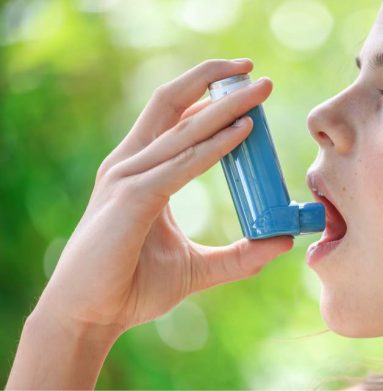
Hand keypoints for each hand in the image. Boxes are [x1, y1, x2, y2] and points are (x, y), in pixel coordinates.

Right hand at [35, 58, 293, 333]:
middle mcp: (131, 165)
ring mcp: (128, 178)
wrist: (90, 316)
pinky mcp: (132, 199)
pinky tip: (243, 132)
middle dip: (217, 82)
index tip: (247, 89)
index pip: (175, 118)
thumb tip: (282, 242)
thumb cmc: (132, 286)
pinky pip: (181, 165)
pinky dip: (214, 147)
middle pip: (175, 105)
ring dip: (226, 106)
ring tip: (261, 90)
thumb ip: (239, 256)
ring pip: (183, 129)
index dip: (209, 97)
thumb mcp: (197, 267)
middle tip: (260, 75)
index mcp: (141, 171)